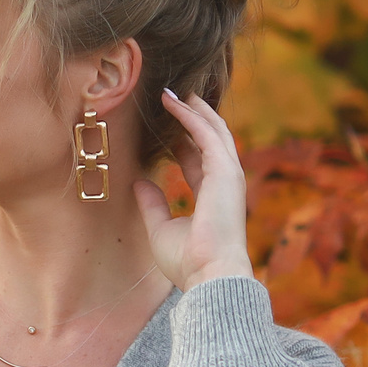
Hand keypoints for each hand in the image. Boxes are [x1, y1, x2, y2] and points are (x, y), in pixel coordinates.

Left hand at [133, 88, 254, 290]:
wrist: (208, 275)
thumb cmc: (188, 261)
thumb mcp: (160, 228)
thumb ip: (152, 204)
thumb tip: (139, 183)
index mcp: (211, 197)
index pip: (198, 161)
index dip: (183, 141)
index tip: (166, 127)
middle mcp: (223, 183)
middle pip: (210, 140)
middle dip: (194, 117)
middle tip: (175, 97)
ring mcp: (228, 175)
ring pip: (213, 130)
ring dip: (193, 109)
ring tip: (174, 91)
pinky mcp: (226, 171)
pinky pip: (207, 134)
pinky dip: (190, 115)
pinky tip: (173, 101)